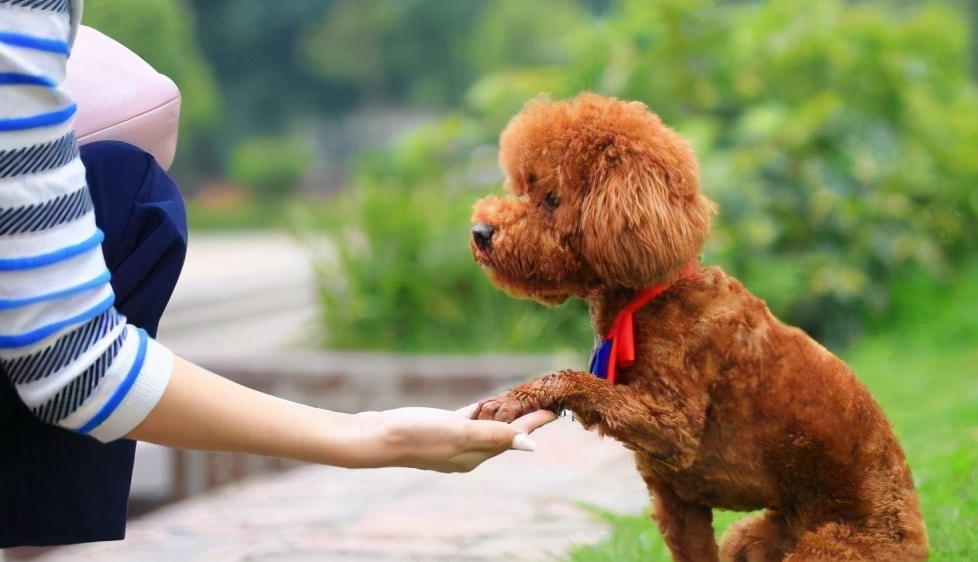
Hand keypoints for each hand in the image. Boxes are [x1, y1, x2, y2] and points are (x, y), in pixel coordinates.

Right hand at [362, 405, 555, 472]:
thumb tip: (530, 445)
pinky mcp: (439, 428)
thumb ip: (494, 436)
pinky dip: (480, 412)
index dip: (534, 423)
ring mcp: (453, 440)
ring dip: (505, 414)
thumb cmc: (418, 435)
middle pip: (504, 432)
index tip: (554, 409)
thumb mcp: (459, 434)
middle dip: (525, 419)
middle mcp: (467, 451)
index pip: (513, 437)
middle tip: (546, 402)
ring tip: (524, 401)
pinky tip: (486, 404)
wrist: (378, 436)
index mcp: (475, 455)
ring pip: (487, 426)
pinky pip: (468, 419)